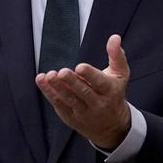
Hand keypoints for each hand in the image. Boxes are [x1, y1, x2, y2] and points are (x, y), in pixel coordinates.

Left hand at [35, 34, 131, 149]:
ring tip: (49, 76)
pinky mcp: (71, 117)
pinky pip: (59, 104)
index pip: (99, 83)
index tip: (80, 67)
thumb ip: (117, 55)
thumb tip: (114, 37)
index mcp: (110, 90)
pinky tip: (42, 81)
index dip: (90, 75)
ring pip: (69, 99)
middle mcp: (97, 103)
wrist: (112, 126)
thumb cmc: (114, 93)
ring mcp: (83, 112)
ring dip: (58, 88)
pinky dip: (49, 93)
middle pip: (83, 92)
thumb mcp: (120, 74)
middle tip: (61, 72)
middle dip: (72, 82)